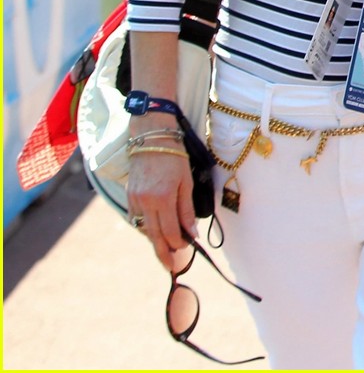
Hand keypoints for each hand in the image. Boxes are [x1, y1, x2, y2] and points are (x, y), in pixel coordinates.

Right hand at [126, 150, 197, 271]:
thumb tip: (192, 233)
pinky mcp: (129, 197)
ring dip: (155, 241)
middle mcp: (146, 202)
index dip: (179, 242)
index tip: (188, 247)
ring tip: (164, 251)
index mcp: (163, 198)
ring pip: (145, 229)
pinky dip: (146, 228)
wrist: (151, 138)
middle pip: (155, 236)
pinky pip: (137, 219)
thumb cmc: (175, 157)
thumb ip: (187, 209)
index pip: (170, 231)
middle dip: (163, 253)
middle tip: (170, 267)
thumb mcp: (187, 181)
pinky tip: (154, 232)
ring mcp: (135, 200)